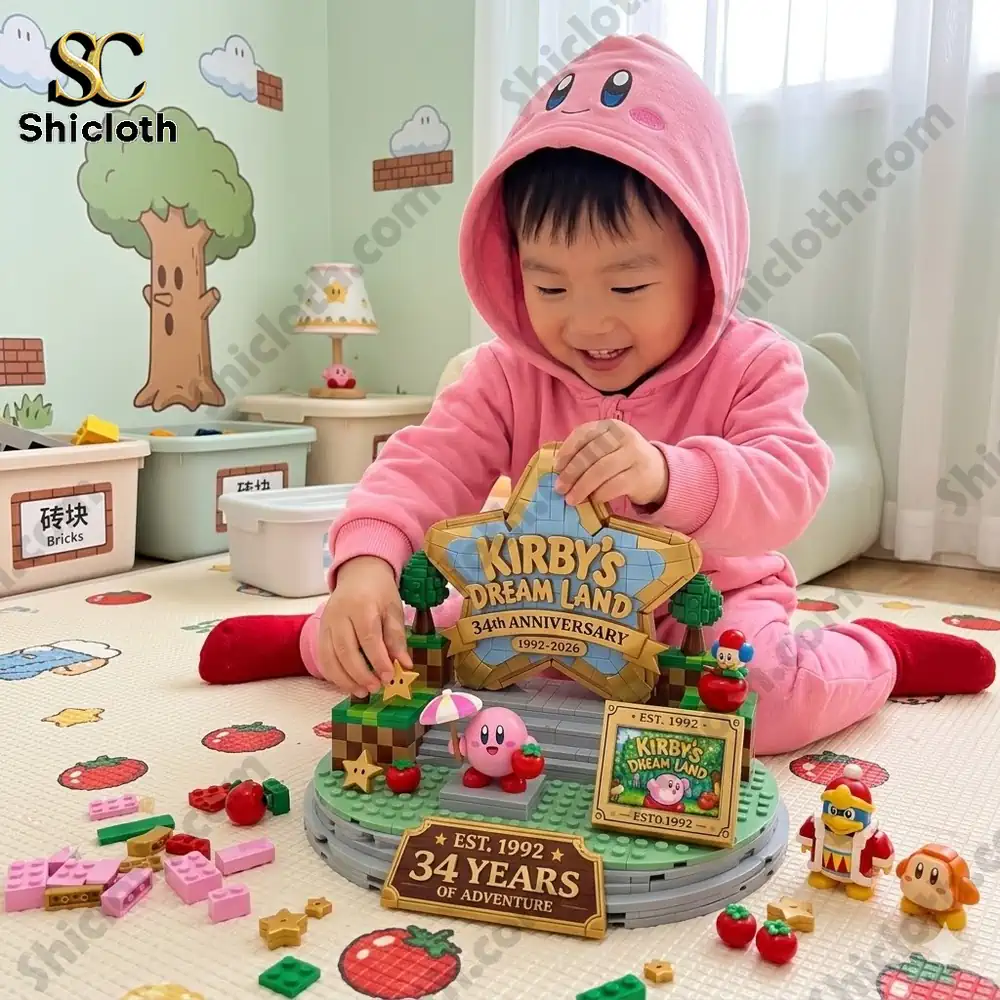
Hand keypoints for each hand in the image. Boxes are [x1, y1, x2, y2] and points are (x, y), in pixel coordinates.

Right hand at [317, 556, 411, 697]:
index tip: (389, 677)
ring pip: (330, 657)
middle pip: (345, 650)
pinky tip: (348, 684)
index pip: (368, 637)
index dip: (378, 660)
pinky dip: (333, 675)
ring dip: (345, 679)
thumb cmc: (379, 592)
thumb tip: (405, 664)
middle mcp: (339, 615)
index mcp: (361, 606)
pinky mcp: (320, 631)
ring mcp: (326, 623)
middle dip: (360, 674)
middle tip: (375, 688)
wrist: (358, 574)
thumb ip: (397, 637)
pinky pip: (323, 657)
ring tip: (362, 692)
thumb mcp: (394, 609)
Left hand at [554, 420, 667, 506]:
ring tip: (572, 498)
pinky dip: (599, 494)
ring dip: (582, 487)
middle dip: (571, 473)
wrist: (659, 472)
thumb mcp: (608, 447)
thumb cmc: (624, 460)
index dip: (567, 451)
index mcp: (611, 426)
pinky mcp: (640, 475)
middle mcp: (623, 436)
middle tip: (560, 488)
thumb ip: (587, 452)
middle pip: (590, 454)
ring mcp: (634, 455)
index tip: (557, 468)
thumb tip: (559, 471)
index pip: (584, 433)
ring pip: (601, 470)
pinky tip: (593, 499)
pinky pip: (614, 485)